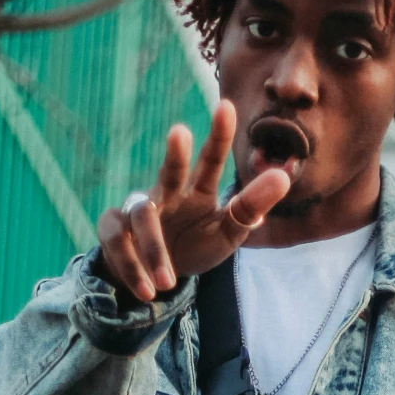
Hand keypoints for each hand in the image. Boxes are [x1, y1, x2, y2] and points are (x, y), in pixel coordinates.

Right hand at [96, 101, 287, 302]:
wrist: (154, 277)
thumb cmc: (193, 246)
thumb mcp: (226, 234)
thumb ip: (250, 208)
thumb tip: (282, 177)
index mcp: (197, 192)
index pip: (211, 161)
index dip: (219, 136)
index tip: (226, 105)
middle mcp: (167, 194)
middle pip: (170, 170)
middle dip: (175, 153)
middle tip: (181, 131)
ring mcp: (137, 210)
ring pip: (143, 217)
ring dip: (154, 251)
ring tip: (166, 282)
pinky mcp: (113, 230)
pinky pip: (118, 244)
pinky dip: (132, 267)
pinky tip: (146, 289)